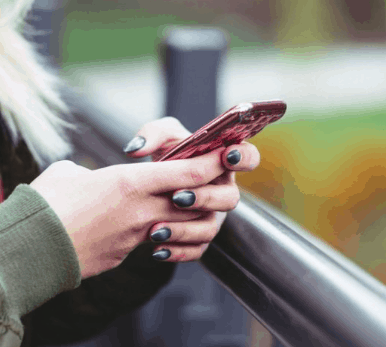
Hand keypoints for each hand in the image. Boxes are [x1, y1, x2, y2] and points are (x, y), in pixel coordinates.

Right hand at [30, 147, 232, 278]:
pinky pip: (156, 245)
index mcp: (129, 182)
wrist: (29, 249)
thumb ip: (91, 172)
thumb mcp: (69, 172)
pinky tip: (152, 231)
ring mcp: (135, 237)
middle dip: (209, 191)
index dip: (212, 162)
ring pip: (182, 226)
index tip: (224, 153)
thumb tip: (90, 179)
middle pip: (196, 201)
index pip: (189, 172)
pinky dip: (162, 237)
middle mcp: (141, 211)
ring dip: (188, 217)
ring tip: (179, 207)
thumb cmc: (44, 204)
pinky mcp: (124, 256)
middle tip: (207, 180)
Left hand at [122, 117, 260, 261]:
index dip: (243, 157)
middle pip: (230, 198)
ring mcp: (212, 216)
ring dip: (185, 229)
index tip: (226, 156)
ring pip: (210, 228)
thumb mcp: (160, 137)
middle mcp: (222, 191)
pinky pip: (196, 250)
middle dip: (205, 198)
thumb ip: (152, 134)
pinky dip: (177, 252)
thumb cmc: (165, 155)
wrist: (149, 186)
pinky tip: (157, 249)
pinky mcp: (199, 238)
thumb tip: (136, 149)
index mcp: (222, 162)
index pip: (248, 158)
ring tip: (157, 229)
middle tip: (177, 197)